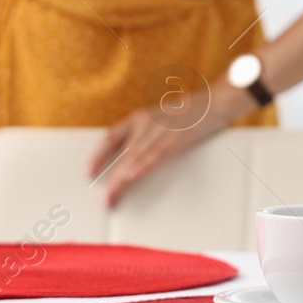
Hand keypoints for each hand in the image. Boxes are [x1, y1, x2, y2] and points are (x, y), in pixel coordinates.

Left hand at [84, 79, 257, 207]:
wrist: (215, 102)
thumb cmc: (190, 113)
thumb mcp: (161, 120)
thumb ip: (146, 136)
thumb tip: (132, 158)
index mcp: (140, 117)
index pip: (111, 136)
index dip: (97, 155)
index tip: (87, 172)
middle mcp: (145, 122)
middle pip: (121, 153)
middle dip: (110, 178)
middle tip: (103, 200)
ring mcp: (160, 130)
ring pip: (135, 157)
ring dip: (121, 180)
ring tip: (111, 197)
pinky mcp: (176, 138)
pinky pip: (156, 154)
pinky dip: (143, 165)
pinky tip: (132, 175)